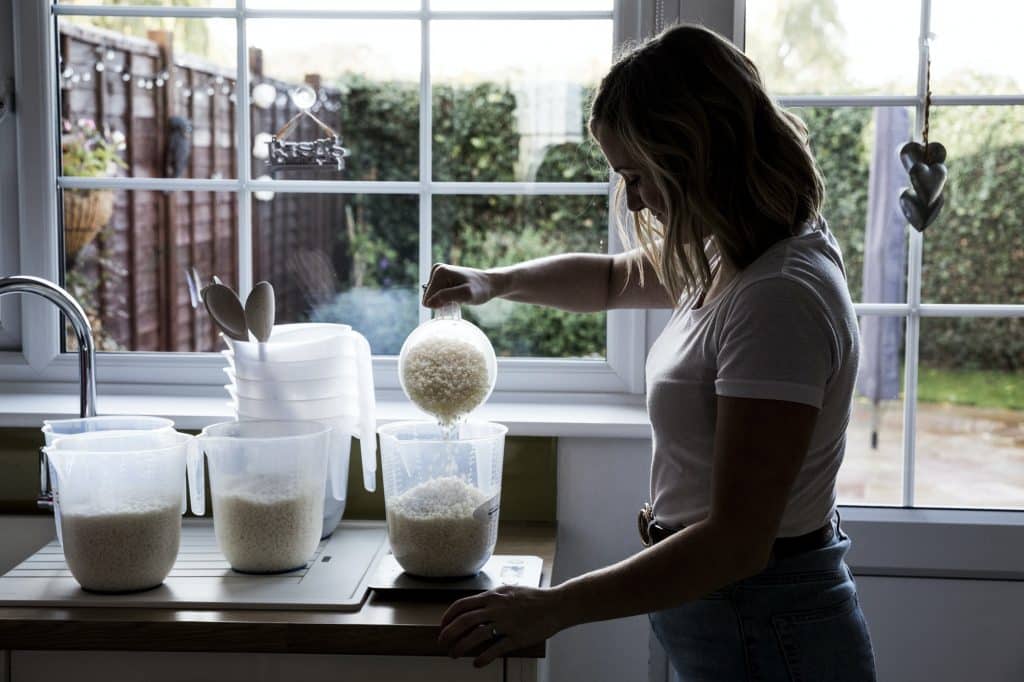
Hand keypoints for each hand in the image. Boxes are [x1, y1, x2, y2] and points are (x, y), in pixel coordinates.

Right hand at [422, 263, 497, 307]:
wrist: (489, 284)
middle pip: (429, 298)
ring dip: (445, 302)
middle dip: (442, 302)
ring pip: (433, 298)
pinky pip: (437, 296)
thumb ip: (447, 297)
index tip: (457, 300)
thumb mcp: (465, 294)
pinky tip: (456, 297)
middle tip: (458, 300)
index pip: (428, 298)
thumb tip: (428, 303)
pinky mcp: (441, 279)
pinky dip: (446, 300)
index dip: (442, 304)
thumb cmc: (480, 289)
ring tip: (458, 298)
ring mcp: (438, 274)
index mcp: (439, 271)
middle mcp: (436, 270)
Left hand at [438, 585, 566, 667]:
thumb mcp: (508, 591)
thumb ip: (492, 598)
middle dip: (449, 634)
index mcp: (493, 596)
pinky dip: (483, 658)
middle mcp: (496, 608)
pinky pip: (496, 649)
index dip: (448, 617)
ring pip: (476, 636)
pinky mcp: (517, 637)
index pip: (462, 605)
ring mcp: (506, 623)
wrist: (556, 605)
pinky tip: (477, 663)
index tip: (442, 626)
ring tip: (455, 655)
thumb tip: (476, 606)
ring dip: (461, 647)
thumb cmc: (533, 598)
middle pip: (464, 621)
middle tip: (442, 643)